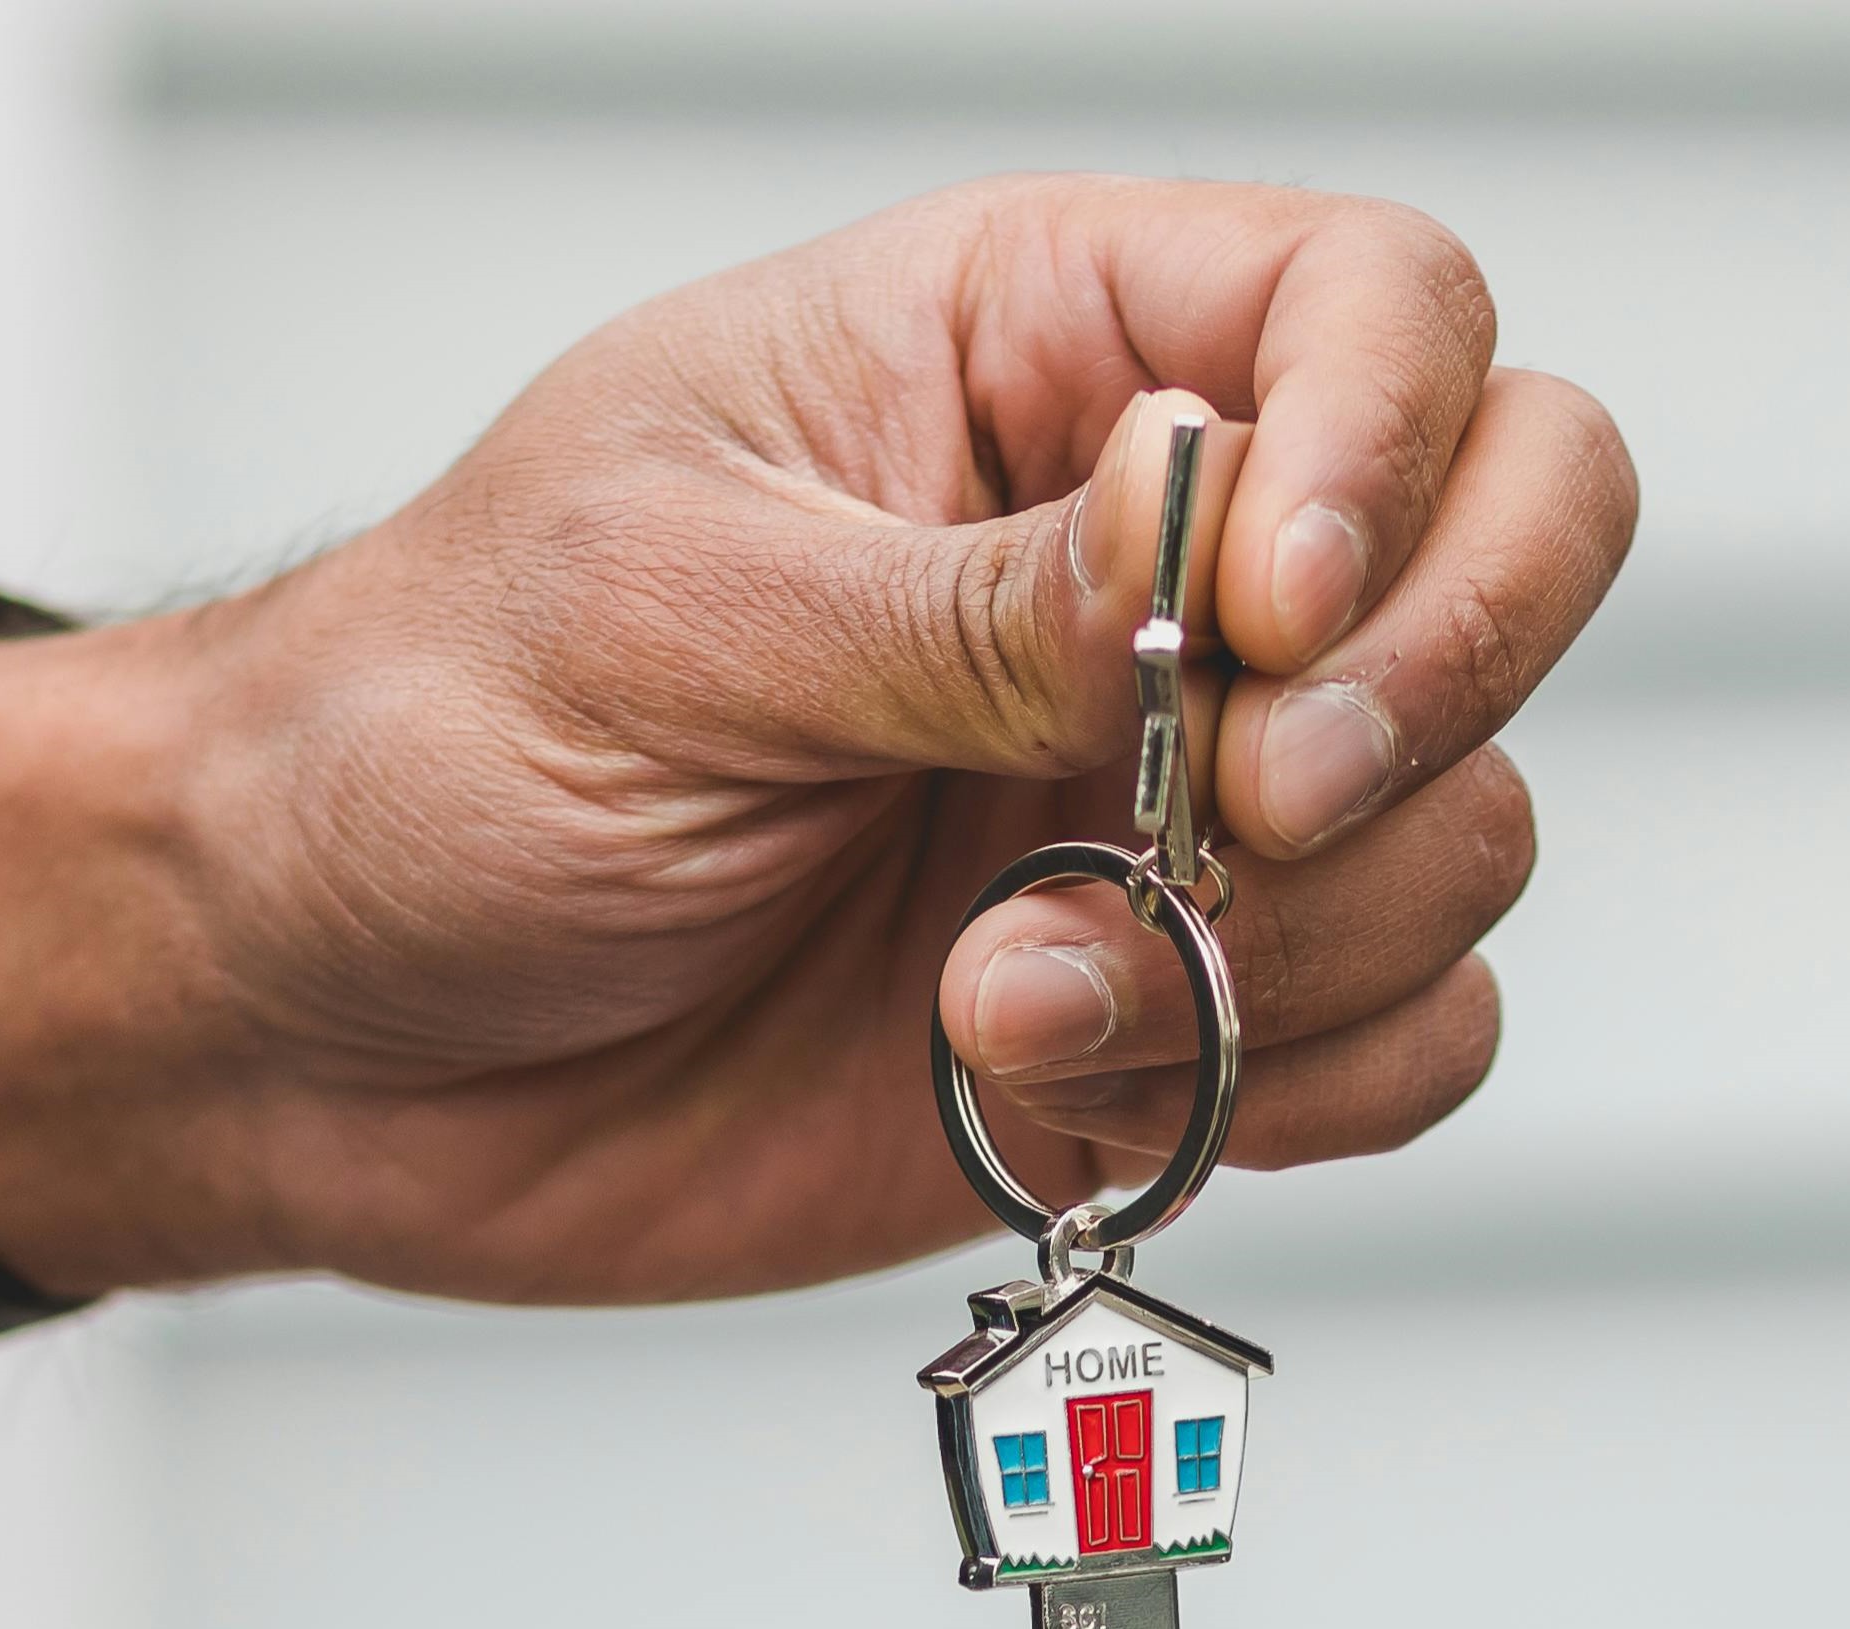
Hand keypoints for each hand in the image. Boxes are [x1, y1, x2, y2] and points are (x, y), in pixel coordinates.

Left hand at [0, 180, 1633, 1306]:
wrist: (327, 1032)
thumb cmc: (431, 742)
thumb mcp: (672, 608)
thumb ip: (974, 599)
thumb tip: (1222, 543)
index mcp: (1031, 360)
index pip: (1378, 313)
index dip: (1396, 453)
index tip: (1271, 623)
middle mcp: (1156, 576)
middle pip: (1522, 539)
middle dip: (1431, 696)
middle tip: (1243, 816)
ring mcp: (1178, 809)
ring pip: (1464, 836)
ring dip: (1285, 952)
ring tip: (1000, 998)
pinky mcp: (1169, 1022)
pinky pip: (1398, 1048)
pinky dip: (1295, 1093)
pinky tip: (1061, 1089)